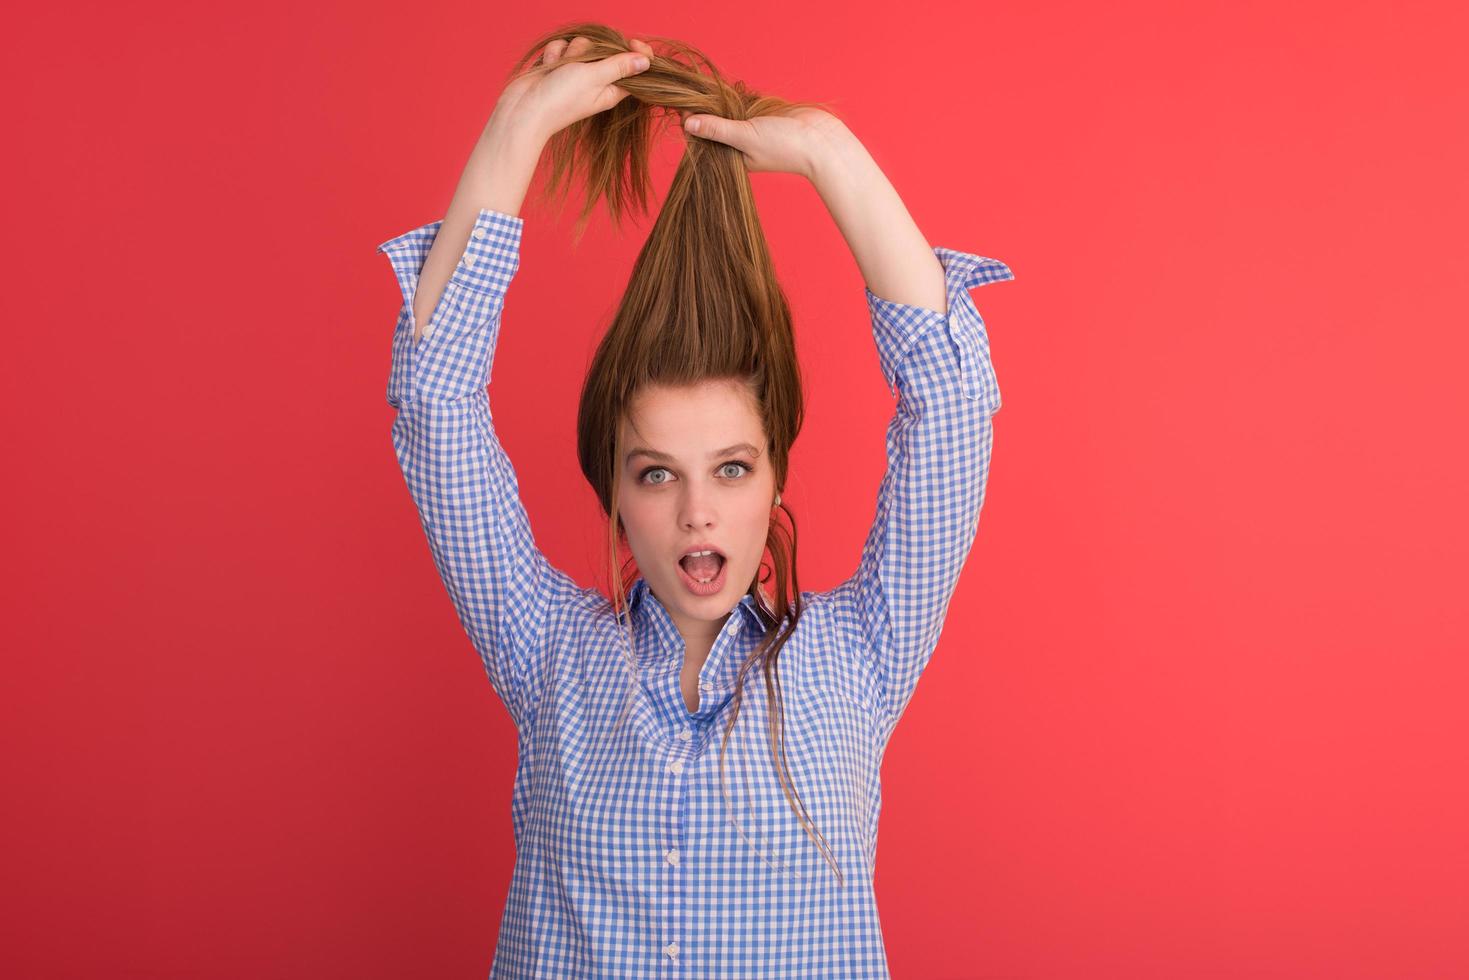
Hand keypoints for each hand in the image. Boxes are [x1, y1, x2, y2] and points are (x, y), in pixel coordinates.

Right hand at [493, 36, 655, 142]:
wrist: (524, 109)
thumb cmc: (561, 99)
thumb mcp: (595, 78)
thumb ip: (620, 66)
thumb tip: (646, 61)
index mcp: (612, 89)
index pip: (633, 67)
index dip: (636, 52)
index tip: (633, 42)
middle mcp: (596, 81)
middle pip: (606, 49)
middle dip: (592, 48)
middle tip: (583, 62)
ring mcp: (576, 74)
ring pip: (581, 44)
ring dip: (570, 52)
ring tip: (560, 69)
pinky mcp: (558, 68)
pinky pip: (562, 47)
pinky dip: (555, 54)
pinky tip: (549, 68)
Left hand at [679, 106, 848, 180]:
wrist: (821, 140)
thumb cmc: (785, 146)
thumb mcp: (745, 136)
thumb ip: (718, 129)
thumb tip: (688, 124)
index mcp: (732, 158)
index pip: (706, 140)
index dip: (694, 123)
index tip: (684, 106)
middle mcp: (740, 145)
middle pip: (715, 124)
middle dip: (707, 109)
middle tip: (696, 93)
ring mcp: (752, 129)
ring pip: (728, 112)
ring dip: (723, 100)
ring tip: (713, 90)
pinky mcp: (763, 116)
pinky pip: (744, 103)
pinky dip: (740, 96)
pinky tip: (735, 89)